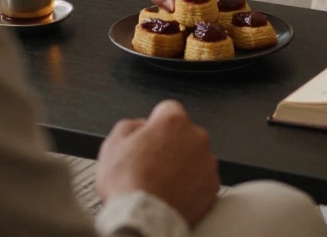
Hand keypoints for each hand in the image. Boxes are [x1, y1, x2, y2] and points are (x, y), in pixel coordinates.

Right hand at [95, 100, 219, 226]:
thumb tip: (140, 126)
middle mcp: (196, 138)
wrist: (143, 217)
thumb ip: (131, 125)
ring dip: (182, 165)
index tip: (150, 135)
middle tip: (152, 162)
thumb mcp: (113, 142)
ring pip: (195, 157)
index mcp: (173, 122)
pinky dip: (191, 185)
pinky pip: (202, 180)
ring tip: (161, 181)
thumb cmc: (129, 183)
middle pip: (184, 134)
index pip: (168, 109)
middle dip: (171, 145)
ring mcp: (207, 163)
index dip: (155, 123)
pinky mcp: (212, 187)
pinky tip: (173, 192)